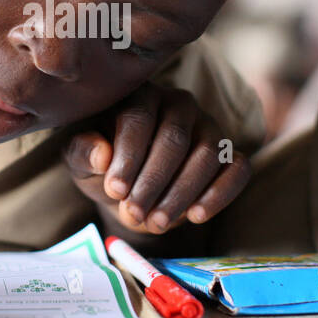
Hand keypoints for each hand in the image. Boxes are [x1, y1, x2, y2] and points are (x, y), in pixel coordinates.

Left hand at [65, 84, 250, 233]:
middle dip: (153, 181)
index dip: (128, 156)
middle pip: (175, 138)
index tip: (115, 190)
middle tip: (134, 213)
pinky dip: (219, 194)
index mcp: (141, 95)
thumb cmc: (103, 167)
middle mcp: (179, 104)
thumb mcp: (80, 161)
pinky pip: (237, 168)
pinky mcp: (230, 153)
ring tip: (157, 222)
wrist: (131, 191)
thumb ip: (82, 153)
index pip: (138, 118)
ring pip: (208, 154)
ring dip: (182, 192)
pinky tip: (195, 216)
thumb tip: (102, 155)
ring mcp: (209, 127)